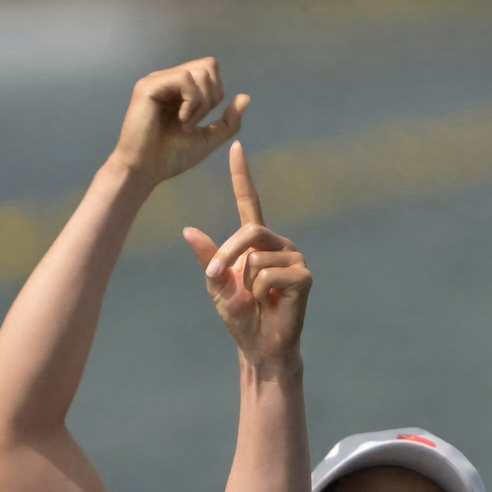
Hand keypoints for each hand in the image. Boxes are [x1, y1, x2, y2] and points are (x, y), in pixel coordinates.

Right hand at [112, 56, 246, 184]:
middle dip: (211, 96)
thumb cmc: (170, 157)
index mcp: (179, 89)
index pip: (210, 71)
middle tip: (194, 122)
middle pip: (209, 65)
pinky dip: (191, 102)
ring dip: (201, 103)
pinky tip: (181, 120)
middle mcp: (168, 80)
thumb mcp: (207, 139)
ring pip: (200, 72)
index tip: (200, 121)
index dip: (215, 94)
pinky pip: (185, 79)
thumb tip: (246, 97)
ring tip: (185, 124)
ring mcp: (158, 81)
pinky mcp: (149, 86)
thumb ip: (227, 121)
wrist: (144, 172)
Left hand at [185, 145, 308, 369]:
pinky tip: (272, 303)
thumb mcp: (217, 286)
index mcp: (257, 242)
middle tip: (218, 280)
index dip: (242, 175)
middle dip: (227, 257)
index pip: (249, 201)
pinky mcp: (304, 275)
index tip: (236, 146)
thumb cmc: (240, 316)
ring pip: (257, 258)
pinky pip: (270, 275)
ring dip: (247, 285)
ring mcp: (294, 257)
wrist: (260, 345)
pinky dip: (261, 294)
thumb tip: (188, 230)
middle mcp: (279, 243)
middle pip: (250, 233)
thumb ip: (208, 258)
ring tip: (259, 299)